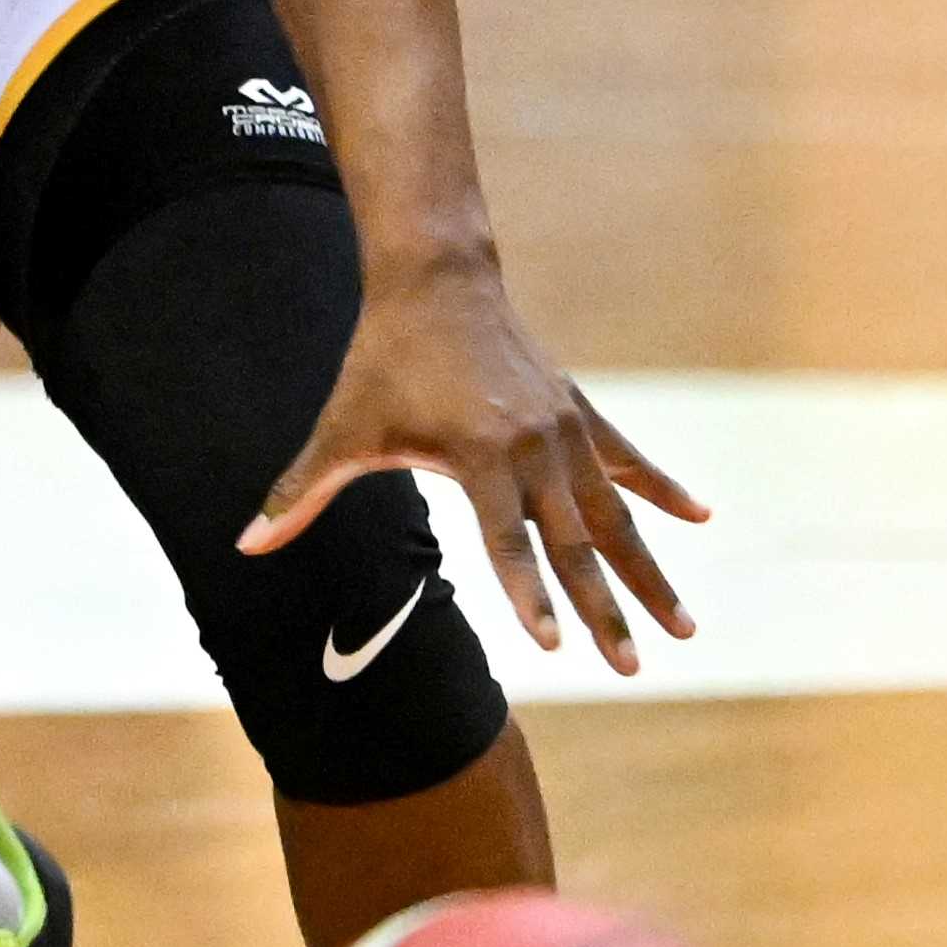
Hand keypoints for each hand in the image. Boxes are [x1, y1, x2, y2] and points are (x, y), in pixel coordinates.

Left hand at [240, 269, 704, 672]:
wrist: (436, 280)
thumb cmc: (382, 360)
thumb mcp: (343, 428)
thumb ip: (303, 492)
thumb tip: (245, 544)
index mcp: (480, 454)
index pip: (507, 541)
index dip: (527, 595)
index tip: (553, 647)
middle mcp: (535, 445)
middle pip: (576, 541)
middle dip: (605, 608)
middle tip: (633, 666)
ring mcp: (566, 427)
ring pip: (616, 513)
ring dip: (648, 569)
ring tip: (683, 625)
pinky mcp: (580, 410)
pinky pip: (629, 458)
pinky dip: (663, 490)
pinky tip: (701, 519)